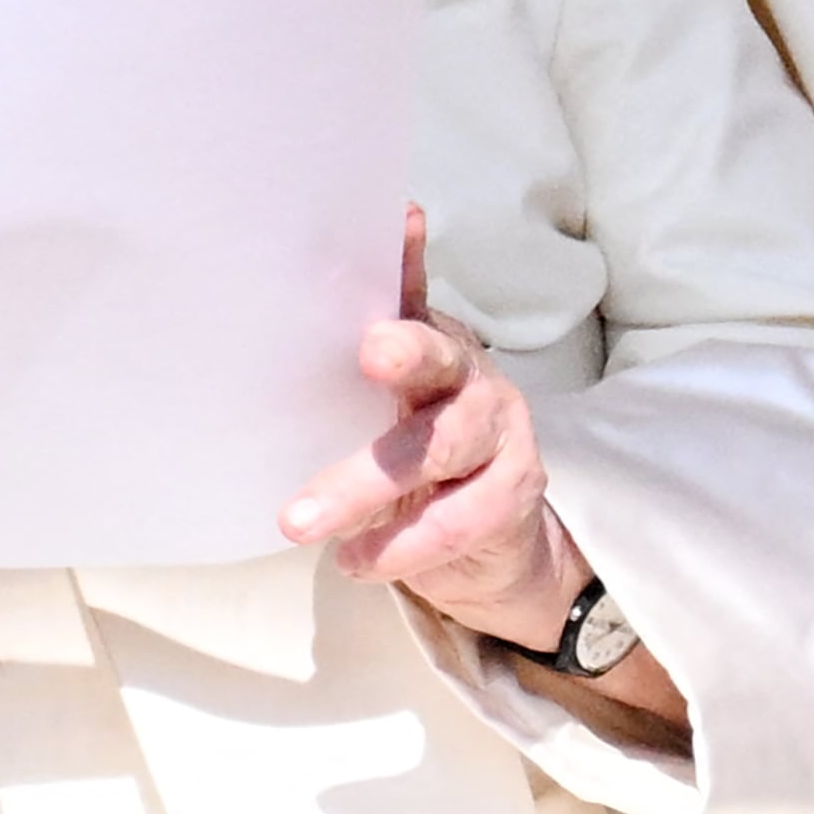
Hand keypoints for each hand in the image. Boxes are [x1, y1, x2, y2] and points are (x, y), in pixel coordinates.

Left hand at [277, 208, 583, 647]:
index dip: (404, 281)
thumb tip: (356, 253)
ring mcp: (503, 436)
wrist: (492, 533)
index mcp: (436, 345)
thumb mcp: (388, 399)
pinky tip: (354, 560)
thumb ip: (367, 343)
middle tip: (367, 359)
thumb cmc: (420, 448)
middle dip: (402, 360)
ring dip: (363, 487)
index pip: (418, 308)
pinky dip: (398, 545)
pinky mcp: (513, 495)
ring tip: (300, 522)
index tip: (375, 299)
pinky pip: (454, 521)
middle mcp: (475, 378)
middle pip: (437, 365)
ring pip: (436, 450)